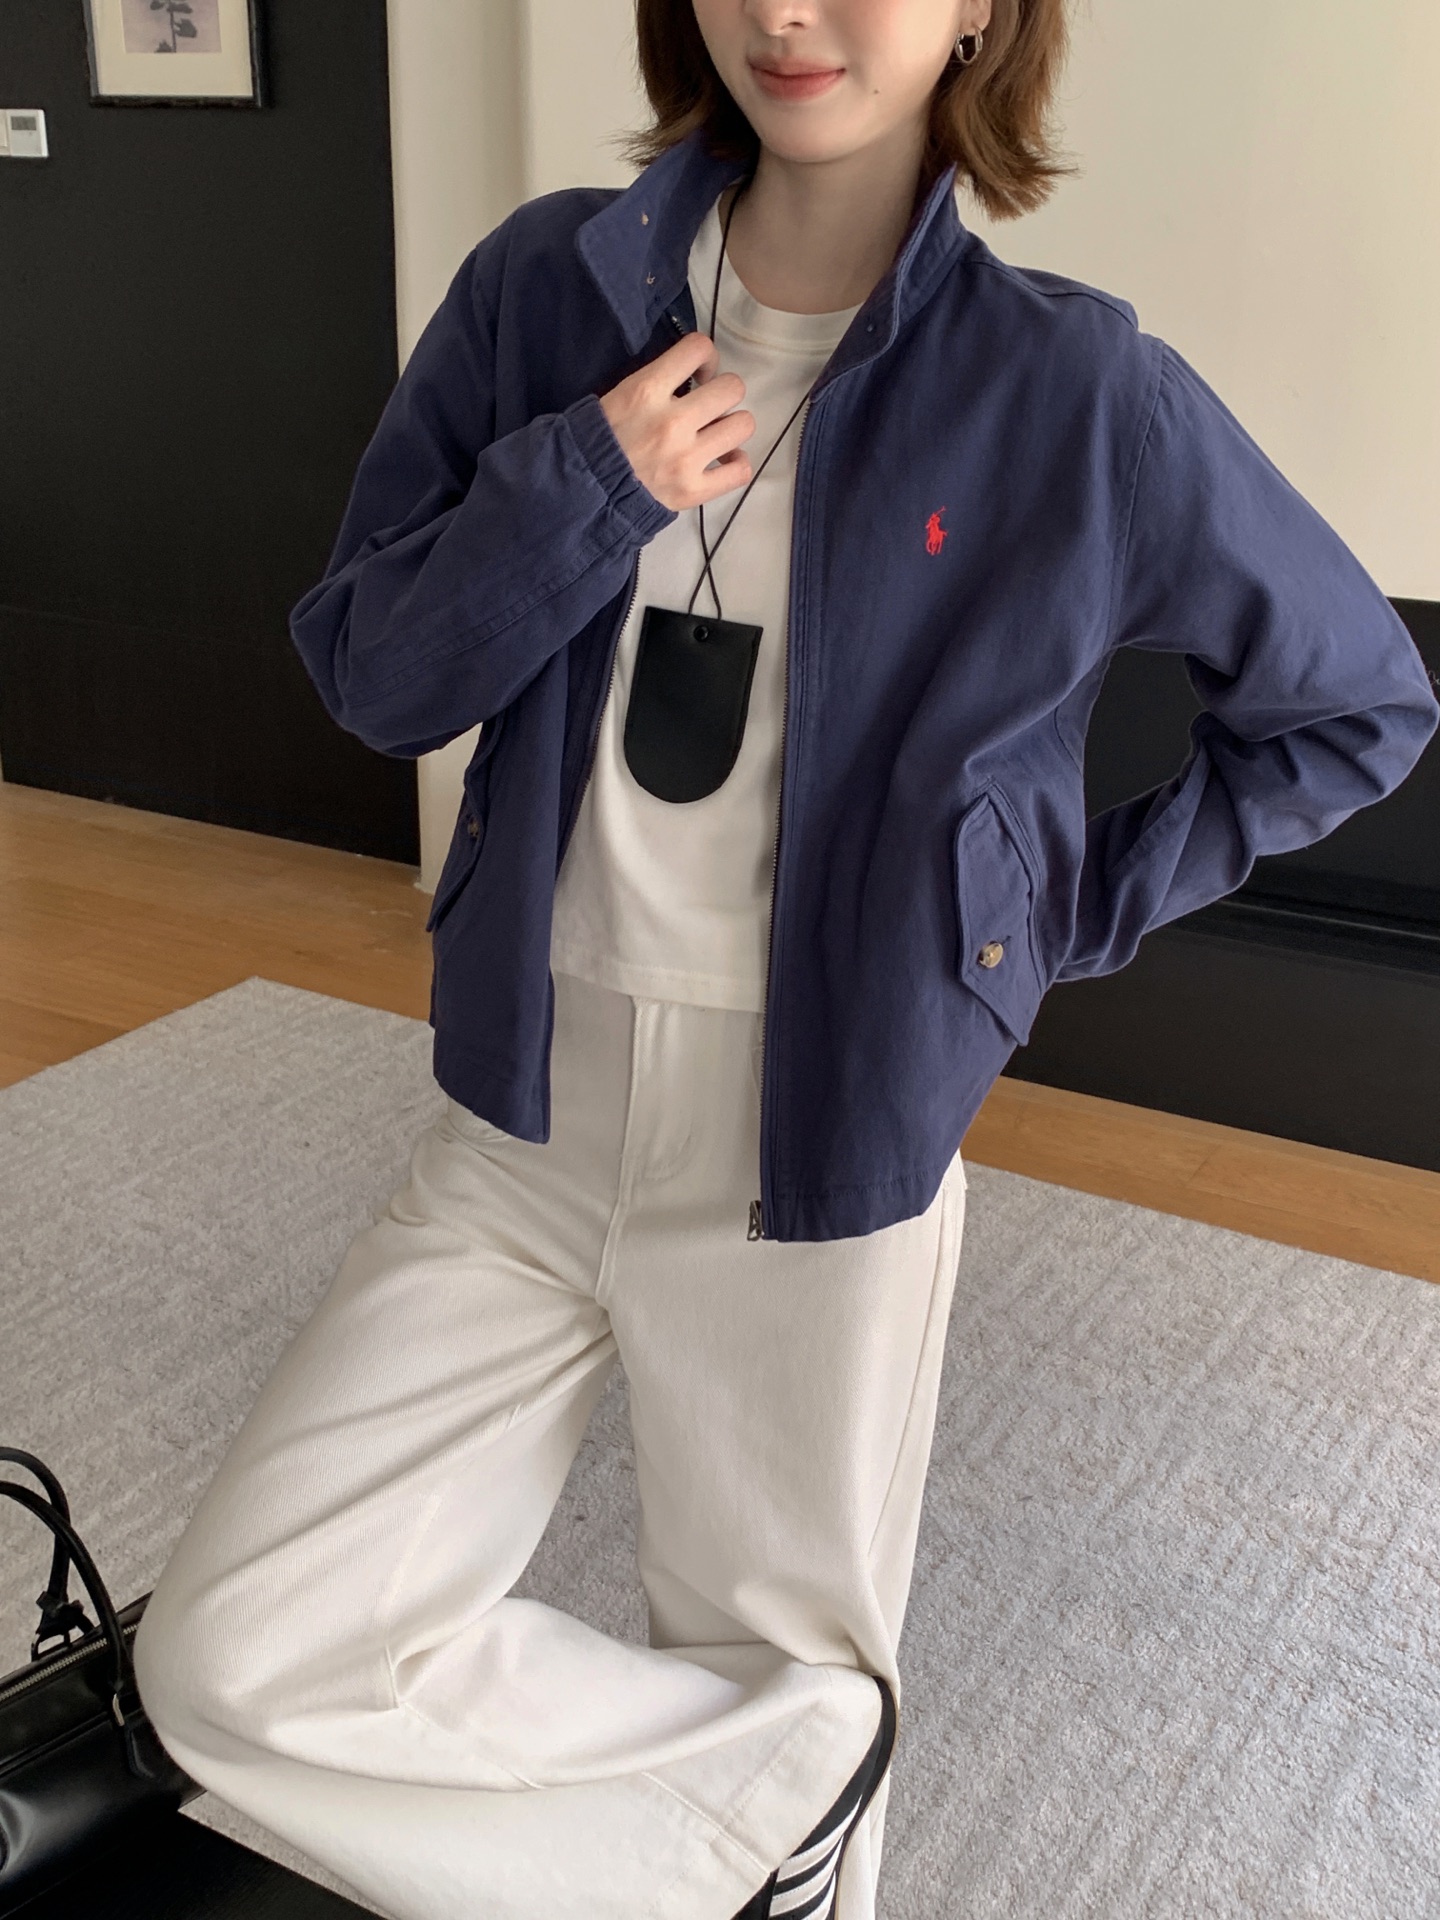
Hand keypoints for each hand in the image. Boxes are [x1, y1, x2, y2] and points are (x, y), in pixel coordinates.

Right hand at [599, 331, 753, 511]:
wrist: (584, 490)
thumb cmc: (601, 439)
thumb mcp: (621, 394)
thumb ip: (658, 381)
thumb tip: (696, 378)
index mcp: (647, 390)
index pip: (698, 348)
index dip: (707, 357)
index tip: (699, 374)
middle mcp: (672, 422)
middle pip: (732, 388)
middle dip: (723, 394)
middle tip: (708, 407)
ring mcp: (686, 459)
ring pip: (743, 425)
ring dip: (732, 427)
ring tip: (715, 436)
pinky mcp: (692, 491)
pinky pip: (740, 472)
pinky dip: (737, 464)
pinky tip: (724, 461)